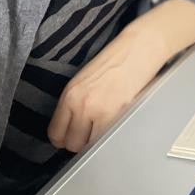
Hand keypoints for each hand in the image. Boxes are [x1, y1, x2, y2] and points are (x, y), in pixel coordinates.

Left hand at [47, 22, 167, 153]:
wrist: (139, 48)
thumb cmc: (116, 60)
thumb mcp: (85, 79)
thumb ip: (74, 102)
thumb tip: (71, 126)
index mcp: (70, 94)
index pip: (55, 132)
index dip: (63, 138)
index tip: (71, 136)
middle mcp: (82, 105)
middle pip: (71, 144)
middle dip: (79, 142)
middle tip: (89, 133)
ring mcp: (100, 112)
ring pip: (88, 146)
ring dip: (94, 141)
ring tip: (103, 127)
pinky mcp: (118, 115)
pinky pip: (106, 139)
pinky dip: (109, 137)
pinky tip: (114, 123)